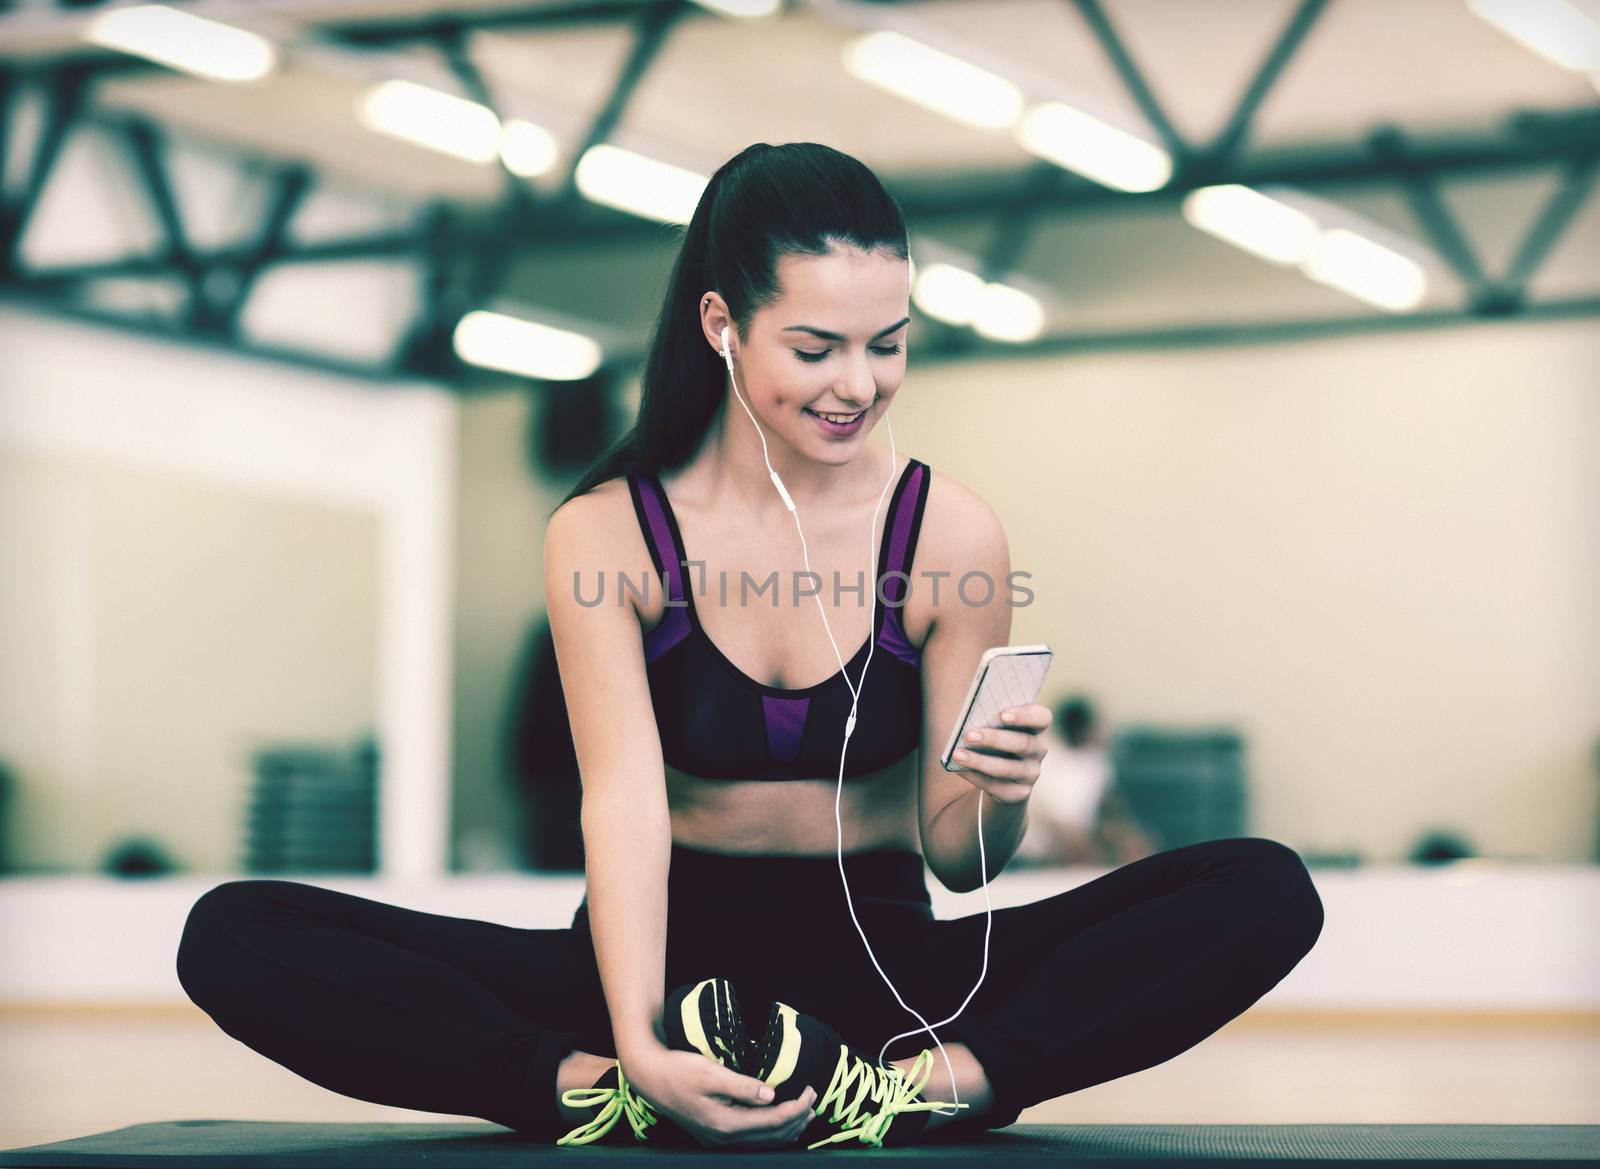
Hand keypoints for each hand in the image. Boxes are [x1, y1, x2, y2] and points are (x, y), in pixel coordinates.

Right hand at [621, 1040, 817, 1148]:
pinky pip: (752, 1137)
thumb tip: (771, 1095)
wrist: (650, 1077)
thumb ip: (742, 1086)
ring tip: (805, 1111)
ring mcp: (718, 1138)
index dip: (797, 1108)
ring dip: (787, 1127)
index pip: (773, 1122)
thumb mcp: (711, 1073)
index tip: (810, 1090)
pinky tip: (778, 1119)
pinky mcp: (715, 1132)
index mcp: (725, 1124)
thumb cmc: (678, 1070)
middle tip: (814, 1098)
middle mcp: (723, 1138)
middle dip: (797, 1118)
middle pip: (771, 1136)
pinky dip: (771, 1129)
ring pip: (763, 1140)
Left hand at [949, 702, 1051, 805]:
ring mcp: (1030, 773)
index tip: (1002, 714)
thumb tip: (967, 714)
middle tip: (968, 735)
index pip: (1041, 718)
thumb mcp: (995, 724)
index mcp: (1037, 727)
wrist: (999, 774)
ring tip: (958, 754)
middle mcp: (1038, 750)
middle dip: (994, 739)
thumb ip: (988, 714)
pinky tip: (959, 769)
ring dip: (980, 761)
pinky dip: (976, 777)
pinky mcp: (1019, 793)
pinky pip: (996, 786)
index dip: (1024, 715)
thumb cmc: (994, 738)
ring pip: (1007, 768)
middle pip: (1022, 743)